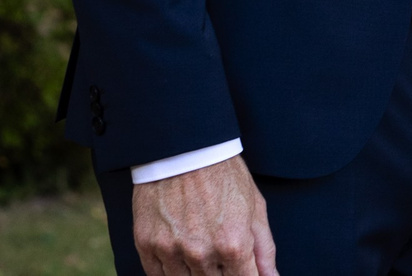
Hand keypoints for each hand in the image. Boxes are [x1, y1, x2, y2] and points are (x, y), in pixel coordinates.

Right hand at [133, 153, 277, 275]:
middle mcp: (201, 253)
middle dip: (222, 274)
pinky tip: (180, 257)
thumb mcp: (254, 207)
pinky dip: (170, 273)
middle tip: (219, 251)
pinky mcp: (147, 244)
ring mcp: (171, 250)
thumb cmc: (224, 174)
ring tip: (201, 250)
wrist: (184, 147)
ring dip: (196, 274)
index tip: (243, 270)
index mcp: (233, 244)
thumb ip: (264, 249)